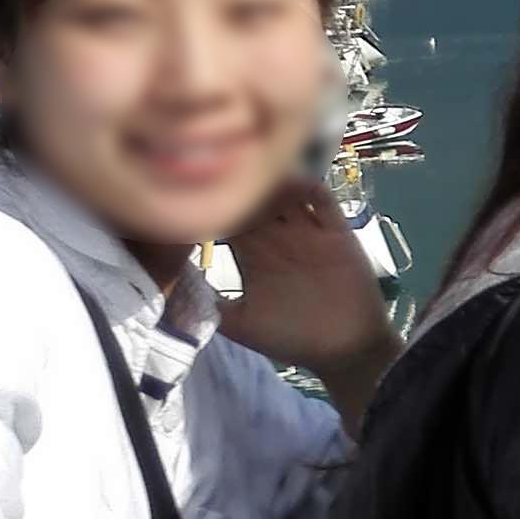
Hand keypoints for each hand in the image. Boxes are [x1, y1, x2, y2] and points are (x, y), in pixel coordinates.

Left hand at [219, 174, 395, 400]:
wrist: (344, 348)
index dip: (213, 205)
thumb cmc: (292, 337)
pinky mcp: (335, 231)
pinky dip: (311, 187)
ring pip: (285, 192)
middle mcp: (275, 237)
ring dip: (274, 180)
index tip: (197, 194)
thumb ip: (212, 305)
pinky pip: (323, 200)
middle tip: (228, 170)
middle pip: (254, 197)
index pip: (226, 218)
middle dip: (241, 183)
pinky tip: (297, 182)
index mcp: (251, 254)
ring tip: (260, 170)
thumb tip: (175, 284)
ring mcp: (306, 231)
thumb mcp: (243, 326)